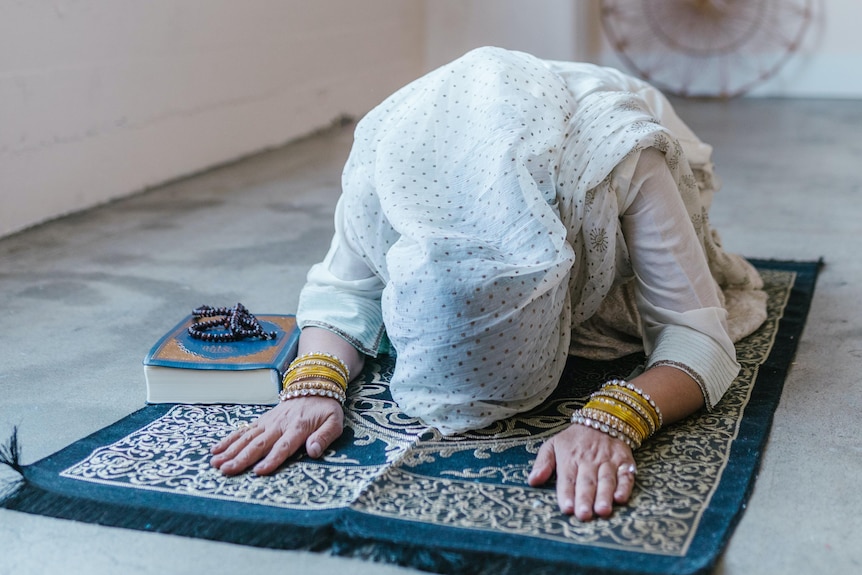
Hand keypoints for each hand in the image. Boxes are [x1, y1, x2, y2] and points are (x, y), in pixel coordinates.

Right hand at [210, 396, 343, 475]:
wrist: (315, 385)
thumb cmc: (326, 409)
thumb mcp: (334, 422)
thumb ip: (324, 437)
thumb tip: (313, 451)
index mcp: (298, 427)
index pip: (284, 446)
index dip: (271, 459)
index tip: (259, 471)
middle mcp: (280, 425)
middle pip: (259, 444)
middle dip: (242, 458)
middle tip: (226, 470)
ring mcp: (269, 422)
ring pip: (247, 437)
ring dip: (231, 450)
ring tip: (216, 463)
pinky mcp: (262, 420)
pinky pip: (244, 430)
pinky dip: (230, 439)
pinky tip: (216, 450)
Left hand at [528, 423, 636, 520]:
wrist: (603, 420)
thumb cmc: (574, 439)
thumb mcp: (553, 444)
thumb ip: (543, 463)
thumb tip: (532, 481)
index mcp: (570, 458)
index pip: (567, 478)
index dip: (566, 494)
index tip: (566, 509)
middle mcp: (589, 460)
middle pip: (587, 482)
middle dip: (585, 499)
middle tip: (584, 515)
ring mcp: (608, 461)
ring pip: (606, 480)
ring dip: (604, 496)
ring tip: (602, 511)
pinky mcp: (624, 462)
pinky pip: (626, 475)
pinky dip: (624, 487)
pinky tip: (620, 498)